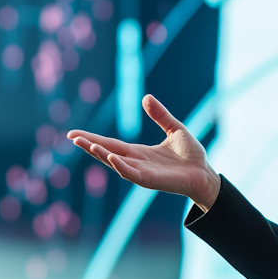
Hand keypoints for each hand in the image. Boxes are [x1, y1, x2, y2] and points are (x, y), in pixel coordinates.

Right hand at [67, 94, 221, 210]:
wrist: (205, 173)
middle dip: (88, 145)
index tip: (73, 134)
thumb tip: (146, 97)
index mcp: (138, 152)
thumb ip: (160, 115)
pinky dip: (121, 166)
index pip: (110, 144)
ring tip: (87, 144)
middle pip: (107, 152)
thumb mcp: (174, 129)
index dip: (92, 138)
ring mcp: (142, 173)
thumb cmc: (191, 155)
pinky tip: (111, 158)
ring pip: (115, 163)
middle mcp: (136, 162)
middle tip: (71, 137)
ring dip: (101, 155)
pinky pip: (132, 174)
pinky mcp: (151, 181)